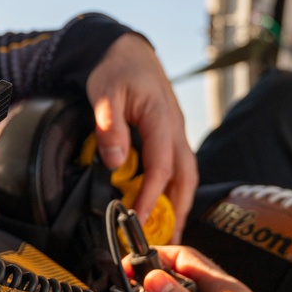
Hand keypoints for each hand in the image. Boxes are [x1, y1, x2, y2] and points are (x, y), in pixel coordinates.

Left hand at [85, 33, 196, 241]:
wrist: (127, 51)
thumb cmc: (116, 69)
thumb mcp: (105, 93)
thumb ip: (109, 127)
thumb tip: (114, 162)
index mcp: (161, 119)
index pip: (161, 167)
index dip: (150, 196)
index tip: (136, 218)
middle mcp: (174, 128)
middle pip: (185, 176)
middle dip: (179, 210)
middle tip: (169, 240)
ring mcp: (175, 132)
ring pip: (186, 173)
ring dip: (180, 202)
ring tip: (170, 231)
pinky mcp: (169, 134)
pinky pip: (178, 165)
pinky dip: (174, 188)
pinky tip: (164, 203)